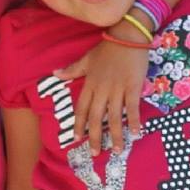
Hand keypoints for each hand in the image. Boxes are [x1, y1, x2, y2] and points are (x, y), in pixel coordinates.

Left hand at [57, 34, 149, 153]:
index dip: (78, 124)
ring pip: (114, 117)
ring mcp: (117, 89)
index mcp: (90, 84)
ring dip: (115, 135)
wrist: (128, 36)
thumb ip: (71, 70)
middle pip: (95, 118)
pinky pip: (132, 107)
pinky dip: (133, 121)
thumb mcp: (86, 58)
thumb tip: (54, 74)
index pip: (81, 109)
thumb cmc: (107, 48)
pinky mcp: (133, 87)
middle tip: (96, 153)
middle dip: (95, 137)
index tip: (76, 138)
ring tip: (116, 151)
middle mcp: (101, 90)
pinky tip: (135, 134)